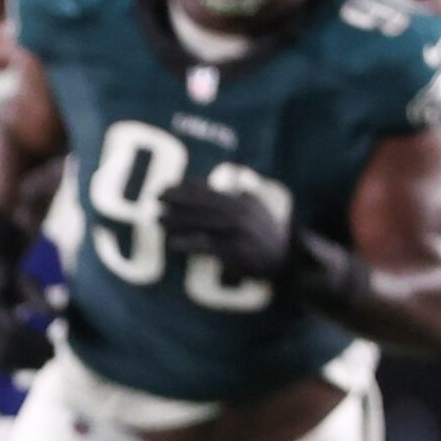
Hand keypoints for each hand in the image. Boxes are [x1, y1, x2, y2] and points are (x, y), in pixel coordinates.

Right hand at [0, 206, 54, 374]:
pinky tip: (35, 366)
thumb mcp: (26, 281)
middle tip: (54, 354)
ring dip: (24, 364)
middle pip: (6, 347)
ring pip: (0, 359)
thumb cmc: (10, 281)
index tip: (54, 343)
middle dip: (30, 354)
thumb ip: (39, 297)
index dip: (33, 340)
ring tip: (47, 361)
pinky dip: (17, 367)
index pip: (11, 330)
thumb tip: (56, 316)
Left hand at [158, 180, 291, 277]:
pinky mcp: (234, 250)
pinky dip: (189, 244)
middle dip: (177, 199)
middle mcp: (238, 213)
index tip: (165, 187)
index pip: (208, 191)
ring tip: (158, 220)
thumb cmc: (263, 232)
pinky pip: (207, 246)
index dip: (185, 187)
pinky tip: (173, 244)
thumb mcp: (254, 208)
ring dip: (177, 220)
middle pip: (202, 203)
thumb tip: (212, 182)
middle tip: (156, 198)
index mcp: (240, 202)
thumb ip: (235, 194)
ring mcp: (236, 232)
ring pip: (201, 222)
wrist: (284, 257)